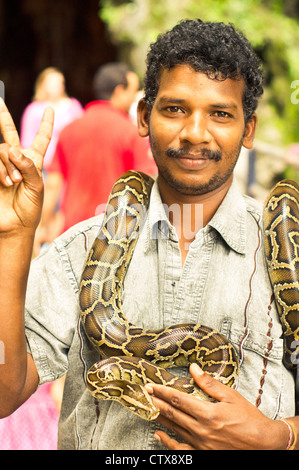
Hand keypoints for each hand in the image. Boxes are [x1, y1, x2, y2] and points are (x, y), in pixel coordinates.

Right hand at [0, 98, 53, 233]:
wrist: (15, 225)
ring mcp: (2, 166)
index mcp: (34, 162)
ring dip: (8, 165)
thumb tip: (13, 149)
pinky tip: (5, 183)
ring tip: (13, 183)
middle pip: (10, 133)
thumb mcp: (37, 187)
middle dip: (3, 117)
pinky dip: (1, 170)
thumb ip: (28, 166)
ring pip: (2, 150)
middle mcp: (17, 160)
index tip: (50, 108)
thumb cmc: (30, 208)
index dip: (46, 124)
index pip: (41, 139)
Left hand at [145, 363, 288, 449]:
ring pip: (174, 429)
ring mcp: (201, 445)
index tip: (151, 385)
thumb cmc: (249, 418)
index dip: (163, 392)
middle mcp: (202, 430)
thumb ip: (209, 383)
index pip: (179, 400)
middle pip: (173, 414)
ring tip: (148, 408)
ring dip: (160, 418)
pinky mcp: (203, 454)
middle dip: (156, 402)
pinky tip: (158, 434)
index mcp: (209, 414)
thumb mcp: (231, 396)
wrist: (264, 444)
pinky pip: (180, 450)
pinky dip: (167, 442)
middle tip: (144, 394)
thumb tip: (193, 369)